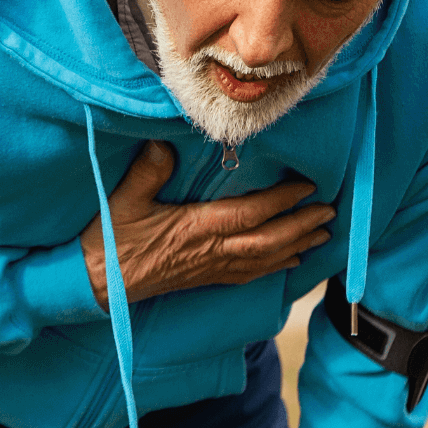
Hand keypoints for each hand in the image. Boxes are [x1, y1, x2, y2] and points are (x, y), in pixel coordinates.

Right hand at [80, 140, 333, 306]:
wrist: (98, 284)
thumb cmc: (110, 241)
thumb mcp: (124, 200)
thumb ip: (147, 172)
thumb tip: (165, 143)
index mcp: (196, 228)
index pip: (249, 214)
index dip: (281, 200)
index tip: (307, 186)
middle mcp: (211, 251)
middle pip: (268, 240)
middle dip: (302, 225)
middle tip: (330, 211)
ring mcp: (210, 268)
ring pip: (265, 260)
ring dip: (297, 246)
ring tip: (322, 234)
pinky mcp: (205, 278)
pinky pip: (250, 275)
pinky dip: (275, 267)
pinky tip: (290, 261)